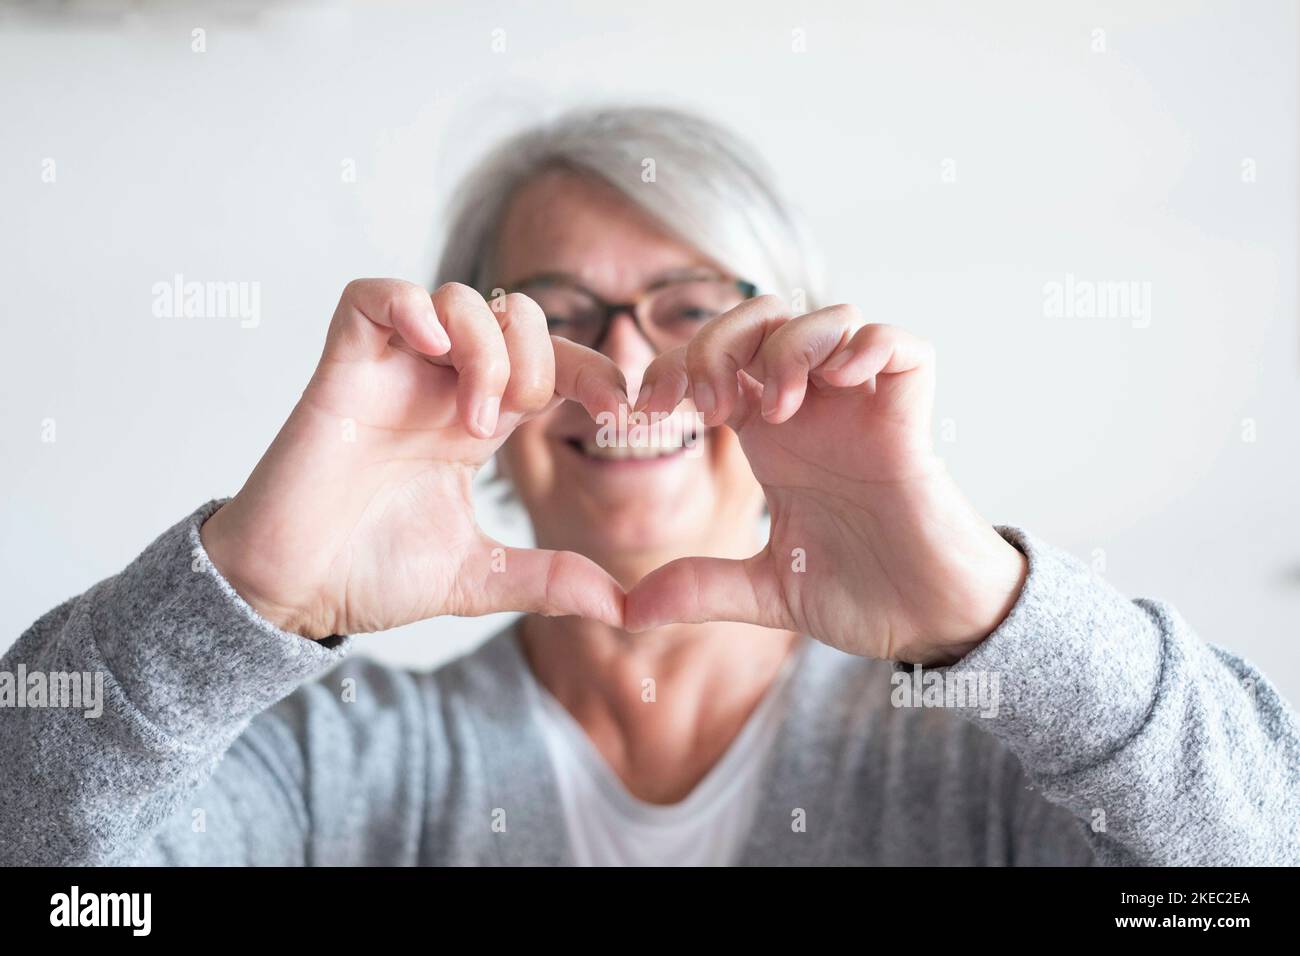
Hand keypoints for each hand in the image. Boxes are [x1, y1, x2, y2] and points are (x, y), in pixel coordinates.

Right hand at [200, 279, 627, 637]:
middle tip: (520, 418)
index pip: (552, 365)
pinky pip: (374, 295)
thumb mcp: (481, 577)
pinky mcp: (342, 367)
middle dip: (540, 356)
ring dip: (485, 347)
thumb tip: (622, 605)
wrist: (292, 593)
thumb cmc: (370, 574)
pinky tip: (431, 351)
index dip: (595, 372)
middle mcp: (440, 388)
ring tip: (472, 420)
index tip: (622, 411)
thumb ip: (549, 580)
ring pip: (458, 299)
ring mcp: (392, 373)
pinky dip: (410, 306)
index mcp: (477, 423)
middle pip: (514, 316)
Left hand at [625, 295, 1026, 664]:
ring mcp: (865, 407)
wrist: (930, 621)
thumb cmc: (861, 592)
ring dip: (789, 346)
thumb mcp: (767, 591)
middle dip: (721, 340)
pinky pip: (900, 346)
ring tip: (778, 408)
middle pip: (763, 318)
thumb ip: (702, 589)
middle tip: (709, 403)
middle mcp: (814, 409)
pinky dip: (868, 346)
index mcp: (771, 435)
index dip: (674, 366)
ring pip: (828, 317)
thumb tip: (631, 610)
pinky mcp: (913, 416)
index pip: (716, 362)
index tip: (646, 410)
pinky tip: (841, 382)